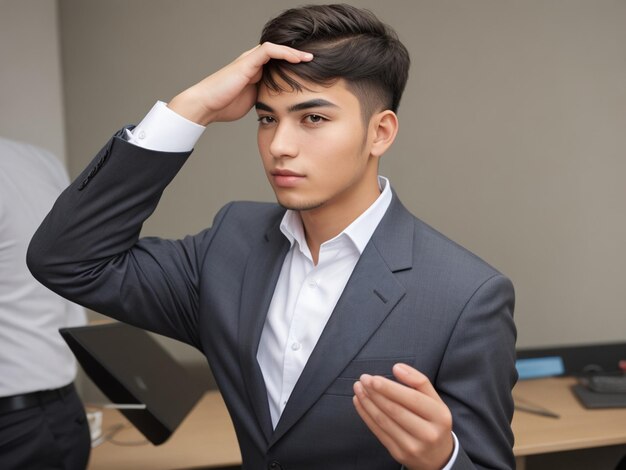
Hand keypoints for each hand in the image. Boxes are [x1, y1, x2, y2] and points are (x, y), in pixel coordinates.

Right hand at [168, 42, 312, 125]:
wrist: (206, 104)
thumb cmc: (225, 105)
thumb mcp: (253, 101)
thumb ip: (265, 97)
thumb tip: (281, 105)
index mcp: (255, 71)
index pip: (278, 62)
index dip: (294, 64)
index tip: (311, 72)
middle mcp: (253, 62)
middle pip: (279, 52)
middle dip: (298, 56)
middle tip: (315, 61)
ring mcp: (250, 60)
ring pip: (276, 48)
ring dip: (295, 52)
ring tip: (310, 57)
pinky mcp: (247, 62)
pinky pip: (269, 50)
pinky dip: (284, 53)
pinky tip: (297, 59)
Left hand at [353, 363, 453, 469]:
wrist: (438, 456)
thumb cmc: (433, 421)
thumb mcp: (435, 400)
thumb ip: (419, 381)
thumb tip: (397, 367)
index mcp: (439, 416)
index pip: (413, 398)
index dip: (390, 388)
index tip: (374, 378)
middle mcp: (428, 434)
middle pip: (396, 410)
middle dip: (376, 393)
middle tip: (363, 379)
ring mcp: (412, 446)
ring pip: (384, 421)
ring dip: (368, 403)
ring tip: (359, 388)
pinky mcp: (398, 453)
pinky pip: (379, 432)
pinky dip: (366, 415)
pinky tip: (360, 402)